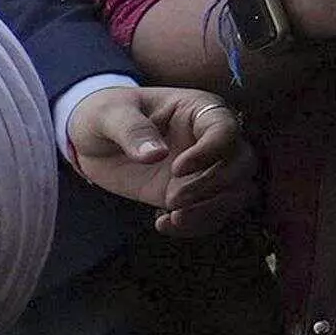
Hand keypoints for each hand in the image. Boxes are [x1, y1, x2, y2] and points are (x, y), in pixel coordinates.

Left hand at [65, 82, 254, 236]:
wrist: (91, 139)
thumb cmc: (104, 113)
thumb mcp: (109, 114)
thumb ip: (132, 130)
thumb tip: (156, 154)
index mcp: (198, 110)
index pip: (225, 129)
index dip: (210, 152)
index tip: (177, 169)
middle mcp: (209, 139)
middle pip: (244, 164)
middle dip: (214, 186)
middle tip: (172, 198)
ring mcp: (205, 169)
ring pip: (238, 192)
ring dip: (212, 210)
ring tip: (173, 217)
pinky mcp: (193, 193)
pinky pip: (214, 214)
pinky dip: (197, 225)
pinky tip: (163, 223)